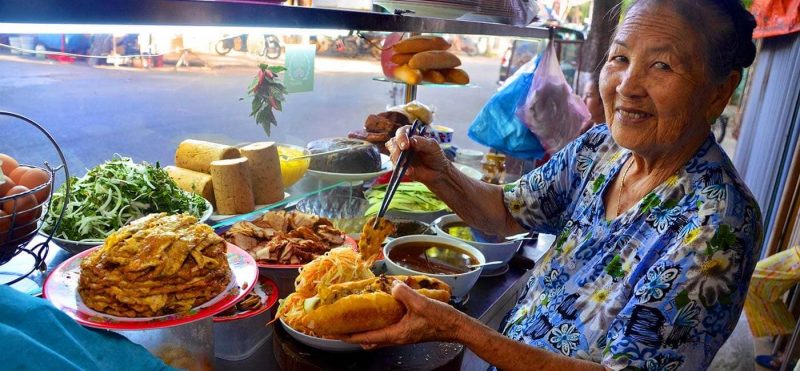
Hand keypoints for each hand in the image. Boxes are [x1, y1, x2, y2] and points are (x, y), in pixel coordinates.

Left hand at [340, 280, 465, 348]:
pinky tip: (377, 310)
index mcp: (395, 334)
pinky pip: (386, 328)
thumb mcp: (421, 304)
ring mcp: (401, 334)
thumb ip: (404, 294)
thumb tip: (392, 285)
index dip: (347, 335)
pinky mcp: (407, 329)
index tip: (332, 333)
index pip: (365, 337)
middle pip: (367, 339)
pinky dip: (377, 322)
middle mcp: (396, 337)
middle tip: (338, 325)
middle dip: (351, 334)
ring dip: (363, 329)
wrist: (456, 327)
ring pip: (376, 334)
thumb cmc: (440, 319)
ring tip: (353, 318)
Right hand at [386, 125, 450, 183]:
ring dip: (396, 159)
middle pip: (393, 142)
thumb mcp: (432, 146)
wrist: (438, 172)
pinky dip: (400, 169)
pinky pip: (396, 167)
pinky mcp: (400, 167)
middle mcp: (403, 144)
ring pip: (392, 155)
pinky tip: (409, 171)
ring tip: (404, 164)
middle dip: (396, 148)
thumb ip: (422, 142)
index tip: (405, 145)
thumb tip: (411, 140)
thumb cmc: (435, 155)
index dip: (401, 137)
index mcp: (411, 135)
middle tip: (402, 154)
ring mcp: (400, 155)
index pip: (402, 132)